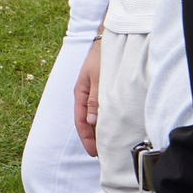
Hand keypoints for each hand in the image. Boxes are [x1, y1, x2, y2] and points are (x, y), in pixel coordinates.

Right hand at [74, 33, 102, 157]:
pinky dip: (105, 121)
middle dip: (93, 139)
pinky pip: (101, 110)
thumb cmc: (103, 56)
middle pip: (87, 122)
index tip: (94, 153)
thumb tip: (92, 122)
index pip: (81, 121)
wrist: (109, 37)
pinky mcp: (102, 90)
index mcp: (80, 93)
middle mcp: (85, 95)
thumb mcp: (99, 78)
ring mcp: (93, 93)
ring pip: (94, 117)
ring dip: (99, 131)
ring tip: (108, 145)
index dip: (87, 138)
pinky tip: (112, 126)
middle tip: (103, 155)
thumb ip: (96, 99)